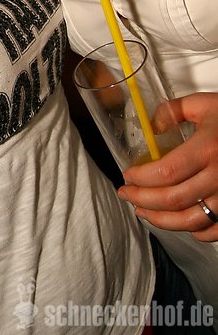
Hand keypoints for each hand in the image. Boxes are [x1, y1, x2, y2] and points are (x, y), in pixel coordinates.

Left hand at [118, 92, 217, 241]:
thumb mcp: (205, 105)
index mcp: (207, 149)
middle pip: (173, 199)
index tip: (128, 176)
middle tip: (126, 194)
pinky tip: (177, 219)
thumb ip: (174, 110)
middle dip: (142, 200)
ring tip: (143, 211)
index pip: (166, 172)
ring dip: (160, 220)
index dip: (141, 178)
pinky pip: (212, 230)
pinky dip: (191, 230)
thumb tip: (152, 125)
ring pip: (189, 221)